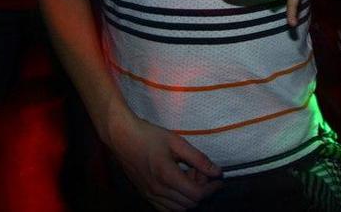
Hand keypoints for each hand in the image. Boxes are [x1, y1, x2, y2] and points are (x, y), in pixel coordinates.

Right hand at [107, 106, 221, 210]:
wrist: (122, 138)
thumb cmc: (149, 136)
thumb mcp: (177, 142)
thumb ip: (198, 159)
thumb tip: (217, 171)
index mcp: (167, 176)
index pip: (196, 194)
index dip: (211, 188)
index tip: (218, 179)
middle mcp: (158, 190)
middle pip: (189, 203)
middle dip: (201, 190)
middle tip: (201, 172)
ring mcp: (150, 195)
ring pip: (178, 208)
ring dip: (189, 196)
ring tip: (189, 176)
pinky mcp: (145, 195)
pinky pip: (165, 208)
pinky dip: (177, 202)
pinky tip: (178, 184)